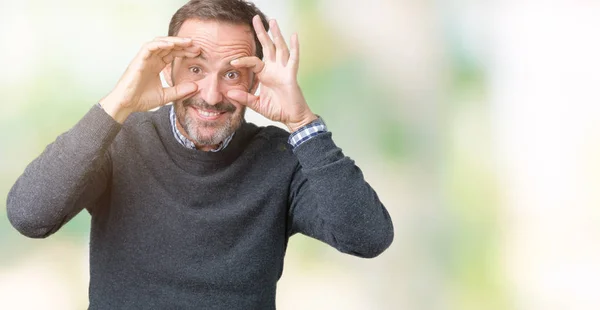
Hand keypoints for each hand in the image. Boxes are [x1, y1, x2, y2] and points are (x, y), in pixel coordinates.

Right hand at [100, 37, 201, 122]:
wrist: (126, 105)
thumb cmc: (141, 100)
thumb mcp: (167, 96)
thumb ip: (181, 91)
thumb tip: (197, 87)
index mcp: (156, 65)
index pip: (173, 53)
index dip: (185, 51)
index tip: (197, 53)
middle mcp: (151, 59)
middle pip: (168, 46)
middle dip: (183, 44)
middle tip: (197, 46)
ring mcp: (144, 58)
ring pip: (160, 42)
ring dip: (174, 41)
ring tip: (187, 42)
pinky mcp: (138, 60)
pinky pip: (149, 47)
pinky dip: (160, 44)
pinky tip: (172, 45)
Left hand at [227, 16, 316, 131]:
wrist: (292, 118)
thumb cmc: (278, 110)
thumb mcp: (257, 104)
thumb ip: (245, 98)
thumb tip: (229, 93)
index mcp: (265, 74)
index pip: (253, 61)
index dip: (243, 60)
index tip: (232, 61)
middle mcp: (274, 69)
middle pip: (267, 46)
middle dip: (261, 32)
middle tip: (255, 18)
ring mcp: (284, 70)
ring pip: (280, 48)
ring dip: (276, 35)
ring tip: (273, 21)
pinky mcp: (291, 75)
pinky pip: (293, 59)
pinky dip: (294, 47)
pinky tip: (294, 36)